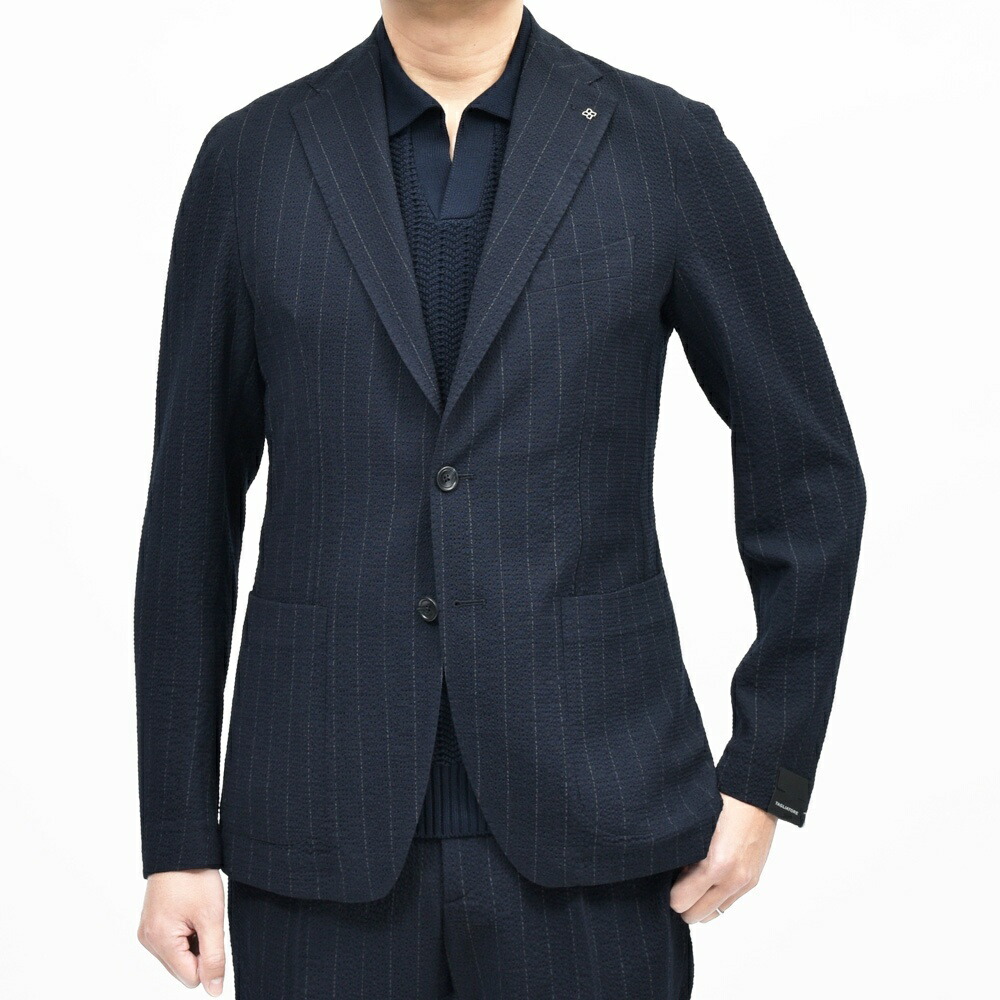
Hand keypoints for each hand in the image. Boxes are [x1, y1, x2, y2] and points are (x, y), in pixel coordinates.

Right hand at [137, 869, 225, 994]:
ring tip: (197, 912)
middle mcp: (148, 940)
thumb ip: (214, 957)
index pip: (190, 977)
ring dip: (193, 940)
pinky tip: (190, 910)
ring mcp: (148, 931)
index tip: (213, 931)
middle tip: (205, 919)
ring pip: (178, 955)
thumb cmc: (195, 878)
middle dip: (200, 949)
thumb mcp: (212, 918)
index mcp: (160, 941)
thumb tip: (214, 991)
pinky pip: (171, 942)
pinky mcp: (151, 922)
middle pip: (183, 968)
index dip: (209, 959)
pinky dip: (185, 932)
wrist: (182, 847)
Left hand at [669, 793, 776, 922]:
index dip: (670, 892)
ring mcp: (744, 882)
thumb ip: (684, 853)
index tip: (667, 879)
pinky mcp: (752, 881)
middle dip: (683, 902)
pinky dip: (714, 898)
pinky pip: (727, 904)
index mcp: (716, 864)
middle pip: (695, 915)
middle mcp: (732, 879)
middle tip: (677, 882)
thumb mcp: (695, 826)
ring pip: (712, 914)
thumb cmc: (723, 803)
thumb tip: (669, 874)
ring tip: (692, 882)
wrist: (757, 797)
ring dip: (699, 903)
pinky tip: (708, 878)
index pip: (680, 901)